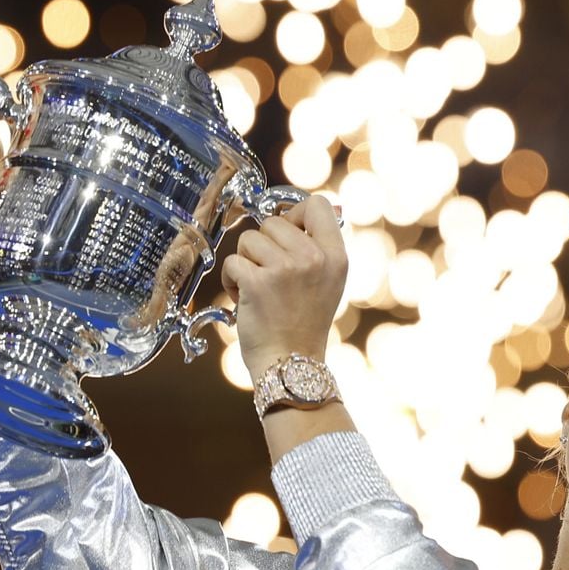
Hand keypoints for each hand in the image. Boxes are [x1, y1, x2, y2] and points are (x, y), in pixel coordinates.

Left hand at [221, 196, 346, 379]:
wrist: (291, 365)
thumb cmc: (304, 325)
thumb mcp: (328, 282)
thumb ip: (318, 248)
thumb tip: (298, 213)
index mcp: (336, 256)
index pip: (319, 204)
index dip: (296, 214)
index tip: (287, 237)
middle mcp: (314, 258)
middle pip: (273, 222)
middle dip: (264, 247)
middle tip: (272, 278)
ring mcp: (286, 269)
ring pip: (249, 240)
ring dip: (247, 264)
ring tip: (260, 290)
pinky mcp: (257, 282)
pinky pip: (232, 262)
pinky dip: (232, 281)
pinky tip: (245, 300)